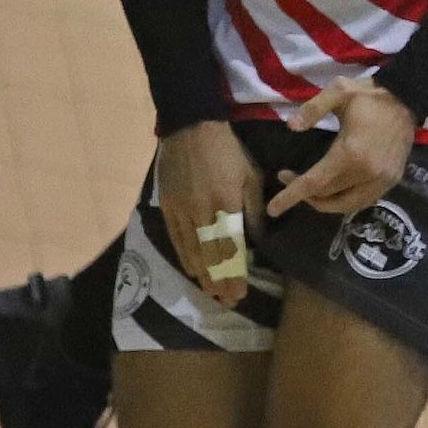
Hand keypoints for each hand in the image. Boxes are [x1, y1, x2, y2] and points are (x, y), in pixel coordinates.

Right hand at [157, 121, 264, 306]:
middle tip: (227, 300)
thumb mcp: (251, 176)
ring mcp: (182, 211)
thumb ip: (255, 210)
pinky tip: (192, 270)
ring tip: (211, 292)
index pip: (231, 249)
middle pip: (210, 257)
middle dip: (220, 281)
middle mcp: (202, 214)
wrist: (191, 127)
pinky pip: (176, 239)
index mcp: (226, 205)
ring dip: (202, 275)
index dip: (235, 274)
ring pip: (192, 252)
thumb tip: (258, 238)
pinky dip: (185, 257)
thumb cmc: (228, 151)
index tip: (240, 293)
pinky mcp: (168, 207)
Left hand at [267, 81, 416, 220]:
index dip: (291, 196)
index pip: (314, 183)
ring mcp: (381, 181)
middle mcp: (366, 174)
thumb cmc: (371, 95)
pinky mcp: (391, 181)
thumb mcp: (339, 91)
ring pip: (345, 205)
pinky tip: (334, 190)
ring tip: (308, 189)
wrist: (408, 98)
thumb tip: (291, 127)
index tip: (273, 208)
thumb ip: (313, 108)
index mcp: (350, 154)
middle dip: (303, 194)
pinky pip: (362, 201)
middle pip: (328, 197)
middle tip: (288, 177)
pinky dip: (344, 201)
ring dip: (323, 202)